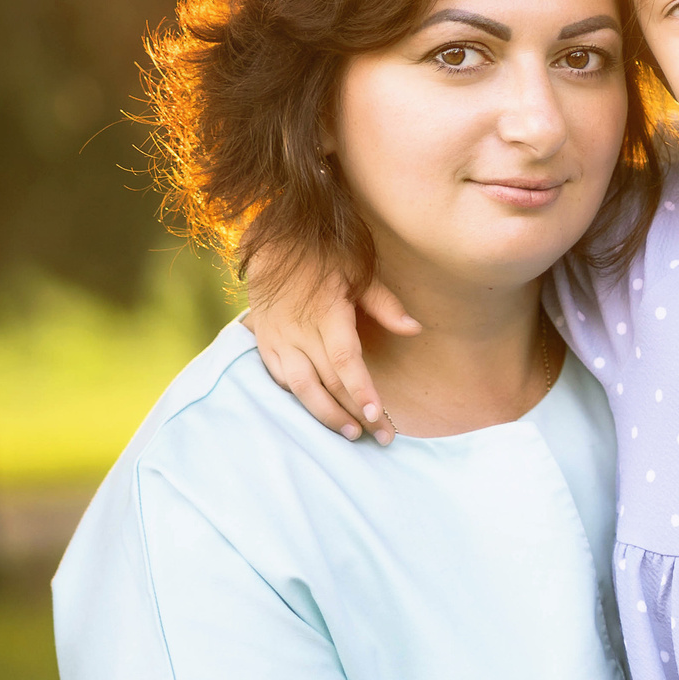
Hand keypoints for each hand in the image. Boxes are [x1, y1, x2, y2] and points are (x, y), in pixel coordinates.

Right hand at [243, 265, 419, 440]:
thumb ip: (384, 303)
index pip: (345, 359)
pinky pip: (281, 380)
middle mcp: (299, 330)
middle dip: (356, 412)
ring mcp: (278, 339)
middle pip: (328, 381)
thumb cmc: (322, 256)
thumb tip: (413, 329)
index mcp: (326, 312)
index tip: (378, 414)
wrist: (270, 243)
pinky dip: (301, 399)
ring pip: (301, 388)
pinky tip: (320, 412)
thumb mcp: (357, 270)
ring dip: (326, 414)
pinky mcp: (265, 343)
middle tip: (381, 436)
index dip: (360, 389)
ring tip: (351, 434)